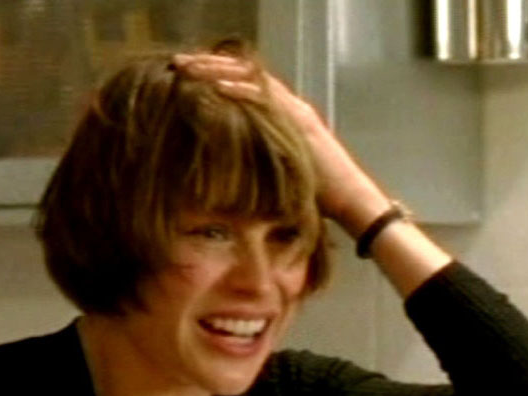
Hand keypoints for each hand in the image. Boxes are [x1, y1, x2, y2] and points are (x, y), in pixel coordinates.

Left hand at [172, 52, 390, 235]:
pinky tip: (217, 86)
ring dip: (219, 70)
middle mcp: (290, 106)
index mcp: (283, 115)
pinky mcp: (301, 123)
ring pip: (253, 78)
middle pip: (245, 72)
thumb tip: (222, 170)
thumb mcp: (275, 172)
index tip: (185, 74)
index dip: (216, 74)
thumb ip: (254, 162)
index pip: (246, 83)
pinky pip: (268, 100)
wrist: (349, 201)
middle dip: (210, 65)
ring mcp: (296, 112)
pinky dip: (242, 90)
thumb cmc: (314, 195)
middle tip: (178, 62)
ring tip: (189, 67)